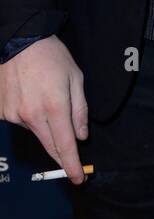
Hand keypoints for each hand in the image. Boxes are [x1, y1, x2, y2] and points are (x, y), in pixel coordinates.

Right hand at [0, 36, 88, 183]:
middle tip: (72, 164)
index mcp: (54, 107)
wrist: (19, 39)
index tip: (79, 178)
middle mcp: (31, 115)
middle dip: (62, 156)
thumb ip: (80, 111)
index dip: (73, 165)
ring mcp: (13, 115)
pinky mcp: (1, 112)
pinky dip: (29, 116)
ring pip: (35, 132)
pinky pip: (20, 121)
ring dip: (44, 126)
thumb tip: (81, 137)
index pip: (65, 145)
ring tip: (45, 98)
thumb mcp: (76, 78)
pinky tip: (30, 96)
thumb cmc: (52, 56)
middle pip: (49, 145)